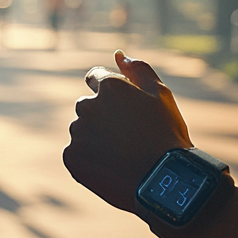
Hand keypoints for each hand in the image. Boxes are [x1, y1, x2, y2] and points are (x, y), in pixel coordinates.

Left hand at [64, 50, 192, 212]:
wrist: (163, 182)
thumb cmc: (166, 135)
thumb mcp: (161, 95)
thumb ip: (139, 69)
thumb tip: (119, 55)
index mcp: (109, 86)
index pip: (95, 78)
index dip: (108, 92)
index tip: (120, 108)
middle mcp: (88, 105)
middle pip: (87, 106)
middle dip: (102, 116)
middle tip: (127, 137)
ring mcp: (78, 133)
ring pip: (81, 130)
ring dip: (94, 138)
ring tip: (121, 155)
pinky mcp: (72, 157)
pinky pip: (76, 154)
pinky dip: (89, 159)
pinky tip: (111, 167)